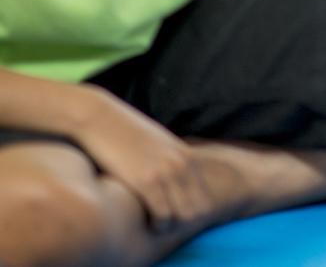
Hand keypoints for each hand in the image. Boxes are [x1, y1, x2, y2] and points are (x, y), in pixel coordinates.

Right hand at [75, 87, 212, 229]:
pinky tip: (145, 222)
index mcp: (187, 155)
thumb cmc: (125, 135)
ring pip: (184, 217)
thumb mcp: (157, 146)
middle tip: (163, 224)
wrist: (101, 119)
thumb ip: (170, 160)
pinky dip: (156, 225)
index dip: (190, 212)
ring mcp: (166, 172)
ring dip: (169, 226)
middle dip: (182, 222)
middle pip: (199, 209)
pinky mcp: (147, 180)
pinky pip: (164, 216)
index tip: (172, 217)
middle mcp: (182, 164)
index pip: (205, 196)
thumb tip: (173, 181)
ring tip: (153, 225)